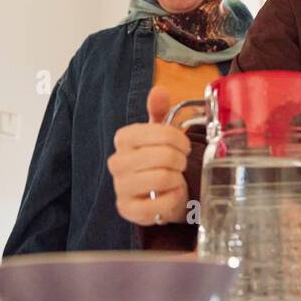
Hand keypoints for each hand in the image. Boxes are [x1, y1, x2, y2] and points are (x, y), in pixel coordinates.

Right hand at [107, 87, 189, 226]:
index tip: (184, 146)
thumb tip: (159, 90)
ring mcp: (120, 187)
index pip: (162, 133)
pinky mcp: (127, 210)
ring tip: (174, 179)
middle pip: (165, 156)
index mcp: (123, 138)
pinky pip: (159, 205)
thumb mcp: (159, 133)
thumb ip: (159, 111)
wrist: (156, 191)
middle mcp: (116, 161)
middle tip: (180, 164)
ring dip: (177, 179)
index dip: (181, 140)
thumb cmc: (158, 159)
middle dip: (180, 161)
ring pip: (162, 178)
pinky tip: (169, 195)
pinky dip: (172, 200)